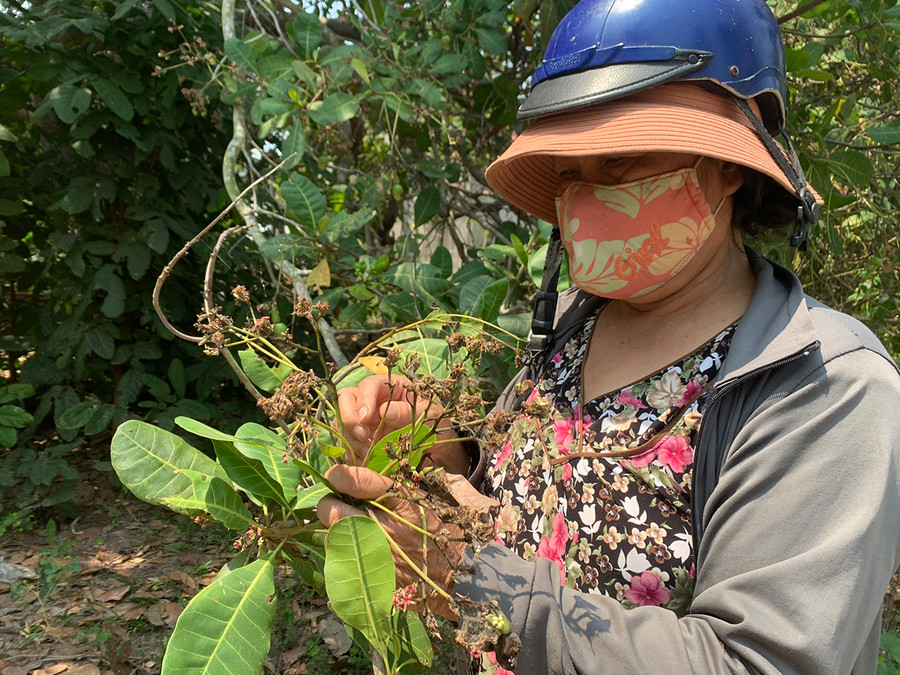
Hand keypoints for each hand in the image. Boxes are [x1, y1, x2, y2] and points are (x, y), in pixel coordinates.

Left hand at [317, 464, 496, 619]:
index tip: (336, 475)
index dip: (339, 475)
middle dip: (329, 505)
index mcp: (403, 501)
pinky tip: (352, 554)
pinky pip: (346, 567)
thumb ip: (441, 478)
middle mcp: (386, 527)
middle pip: (335, 511)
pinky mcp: (377, 580)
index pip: (356, 480)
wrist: (475, 579)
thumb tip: (430, 466)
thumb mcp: (461, 494)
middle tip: (332, 503)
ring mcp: (379, 556)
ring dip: (334, 533)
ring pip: (335, 540)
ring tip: (341, 530)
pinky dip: (344, 558)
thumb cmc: (469, 533)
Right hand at [337, 374, 469, 473]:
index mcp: (390, 387)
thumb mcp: (430, 416)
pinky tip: (366, 461)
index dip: (364, 400)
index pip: (368, 385)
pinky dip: (353, 453)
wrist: (438, 450)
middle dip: (350, 418)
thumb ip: (409, 413)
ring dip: (351, 438)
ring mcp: (363, 420)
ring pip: (342, 422)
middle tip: (364, 436)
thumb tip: (387, 411)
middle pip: (346, 399)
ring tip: (369, 452)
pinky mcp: (360, 440)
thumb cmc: (435, 424)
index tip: (367, 418)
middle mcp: (372, 401)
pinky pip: (346, 444)